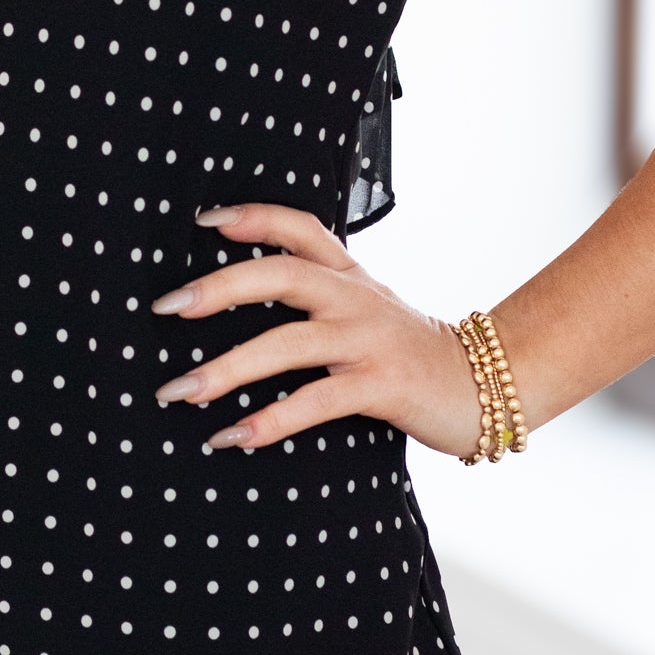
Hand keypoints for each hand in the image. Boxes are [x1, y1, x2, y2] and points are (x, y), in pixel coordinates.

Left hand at [151, 201, 496, 460]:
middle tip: (166, 307)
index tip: (204, 221)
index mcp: (349, 276)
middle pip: (280, 275)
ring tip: (179, 391)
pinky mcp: (380, 386)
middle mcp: (355, 299)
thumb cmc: (410, 352)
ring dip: (225, 369)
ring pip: (286, 345)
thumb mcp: (367, 308)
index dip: (253, 218)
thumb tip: (240, 297)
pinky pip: (314, 401)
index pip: (299, 228)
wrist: (487, 385)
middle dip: (218, 289)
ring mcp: (368, 341)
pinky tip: (231, 436)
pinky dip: (268, 421)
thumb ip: (319, 295)